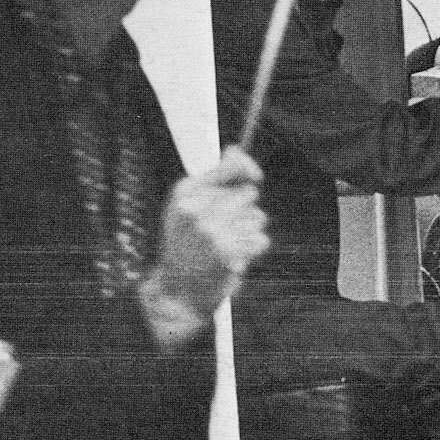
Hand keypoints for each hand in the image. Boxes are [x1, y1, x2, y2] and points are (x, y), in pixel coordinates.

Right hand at [140, 147, 267, 350]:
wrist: (178, 291)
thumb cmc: (185, 243)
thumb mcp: (188, 206)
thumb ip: (214, 178)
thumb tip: (237, 148)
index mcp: (185, 193)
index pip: (229, 166)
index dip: (246, 166)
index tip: (255, 175)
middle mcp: (197, 209)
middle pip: (248, 193)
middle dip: (244, 207)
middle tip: (226, 225)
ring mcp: (213, 231)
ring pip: (258, 217)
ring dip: (249, 230)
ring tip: (228, 243)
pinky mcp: (230, 253)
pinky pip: (261, 239)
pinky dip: (254, 249)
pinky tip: (235, 257)